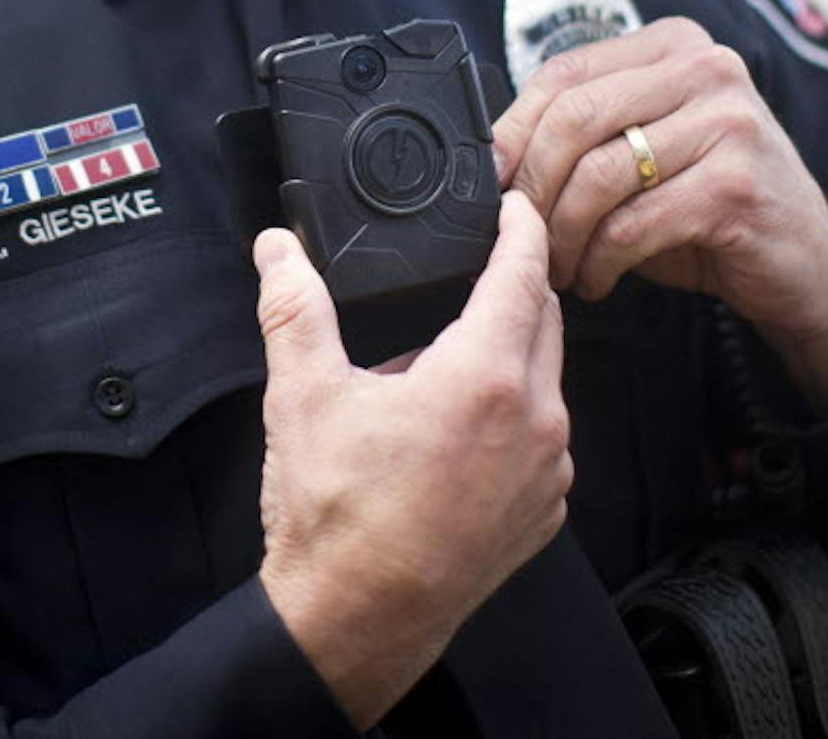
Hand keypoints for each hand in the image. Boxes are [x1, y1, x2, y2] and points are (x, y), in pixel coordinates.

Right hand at [255, 193, 570, 728]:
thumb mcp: (304, 396)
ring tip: (439, 366)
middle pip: (544, 321)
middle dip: (515, 286)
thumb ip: (294, 307)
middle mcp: (535, 422)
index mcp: (484, 378)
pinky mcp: (544, 513)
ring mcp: (547, 472)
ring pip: (547, 382)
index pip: (523, 273)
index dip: (520, 227)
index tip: (514, 205)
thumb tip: (280, 251)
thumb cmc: (336, 520)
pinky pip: (545, 440)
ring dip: (509, 356)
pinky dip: (514, 417)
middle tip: (474, 270)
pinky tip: (456, 431)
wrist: (356, 622)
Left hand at [492, 19, 827, 409]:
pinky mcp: (735, 185)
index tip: (493, 182)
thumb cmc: (712, 205)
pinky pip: (631, 225)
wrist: (806, 264)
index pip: (563, 73)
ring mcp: (728, 123)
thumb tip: (495, 157)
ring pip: (598, 174)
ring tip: (560, 265)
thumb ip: (586, 135)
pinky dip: (599, 261)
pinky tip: (597, 279)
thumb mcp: (646, 151)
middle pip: (573, 118)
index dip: (513, 131)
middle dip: (533, 187)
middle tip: (521, 235)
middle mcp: (706, 68)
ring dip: (562, 234)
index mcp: (674, 45)